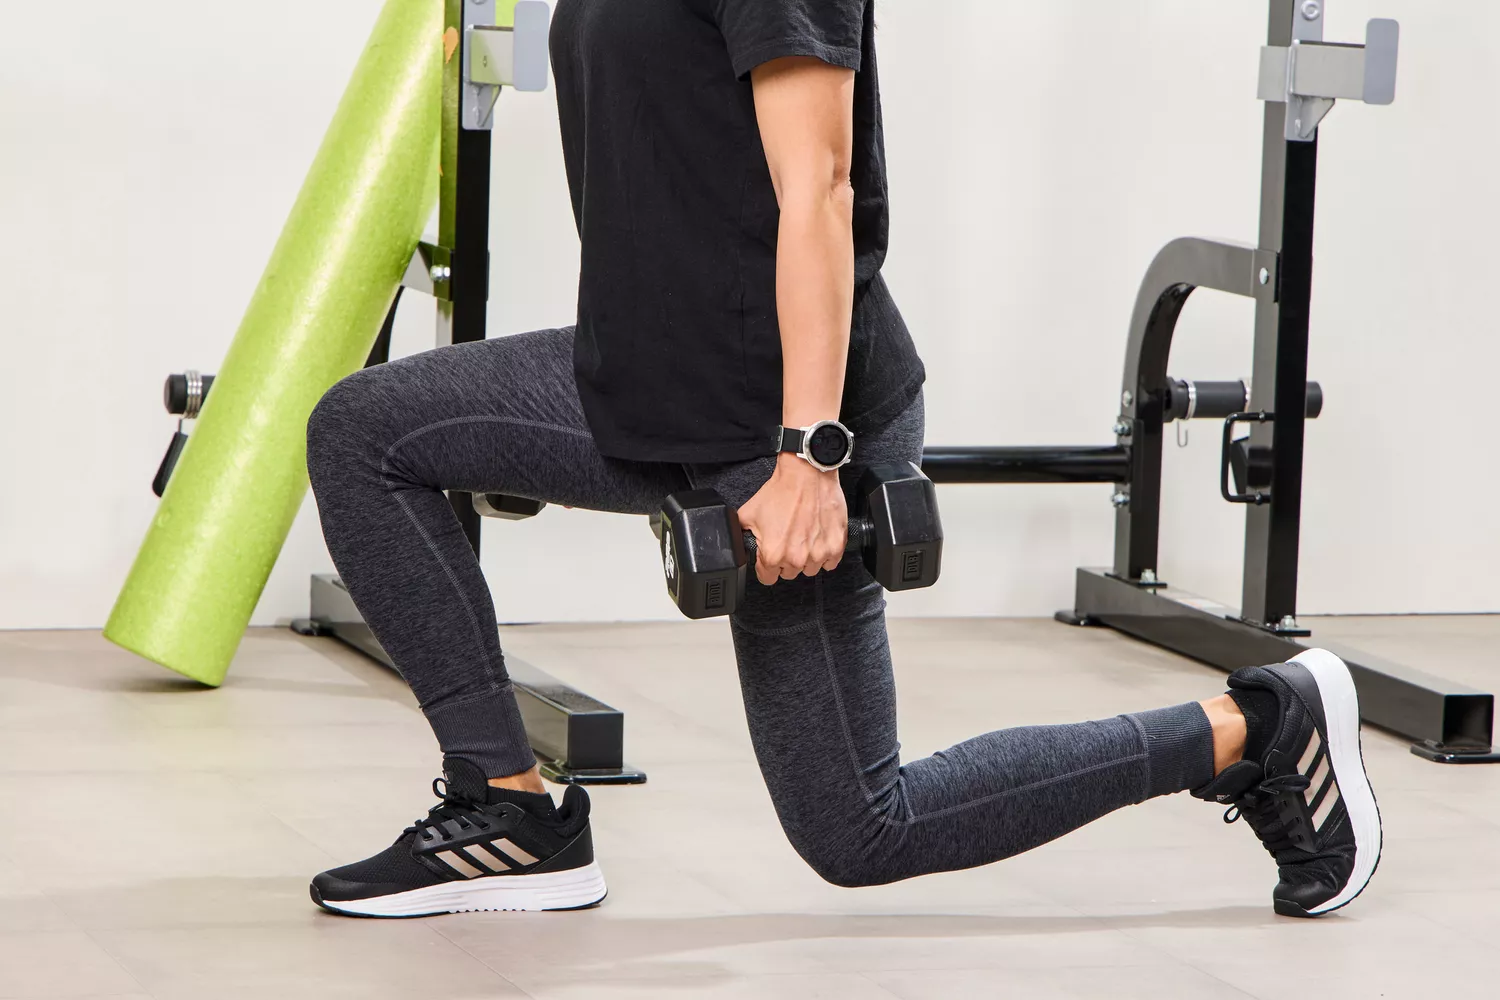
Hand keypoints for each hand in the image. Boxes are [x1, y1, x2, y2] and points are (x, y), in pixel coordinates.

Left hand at [737, 454, 847, 585]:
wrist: (807, 475)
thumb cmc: (782, 491)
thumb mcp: (748, 514)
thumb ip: (742, 536)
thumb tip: (739, 544)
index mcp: (772, 555)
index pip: (767, 578)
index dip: (766, 566)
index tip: (770, 556)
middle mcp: (796, 558)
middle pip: (788, 574)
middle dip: (786, 560)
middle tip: (787, 539)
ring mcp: (818, 554)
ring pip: (809, 570)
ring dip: (806, 558)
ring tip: (803, 536)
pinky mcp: (835, 546)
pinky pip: (830, 563)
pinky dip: (824, 553)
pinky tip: (817, 538)